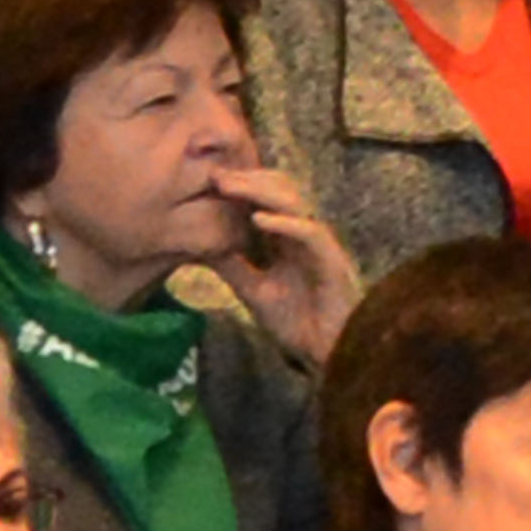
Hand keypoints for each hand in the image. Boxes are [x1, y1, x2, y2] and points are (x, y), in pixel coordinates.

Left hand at [202, 161, 360, 366]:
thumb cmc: (299, 325)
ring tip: (229, 187)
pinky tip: (257, 219)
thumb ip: (233, 267)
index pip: (264, 198)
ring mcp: (319, 244)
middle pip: (279, 189)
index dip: (240, 184)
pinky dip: (285, 223)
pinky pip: (310, 232)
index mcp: (287, 237)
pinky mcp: (332, 259)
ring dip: (260, 191)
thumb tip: (198, 246)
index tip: (208, 179)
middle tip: (215, 175)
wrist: (327, 354)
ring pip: (293, 202)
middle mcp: (303, 233)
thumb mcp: (254, 292)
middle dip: (247, 178)